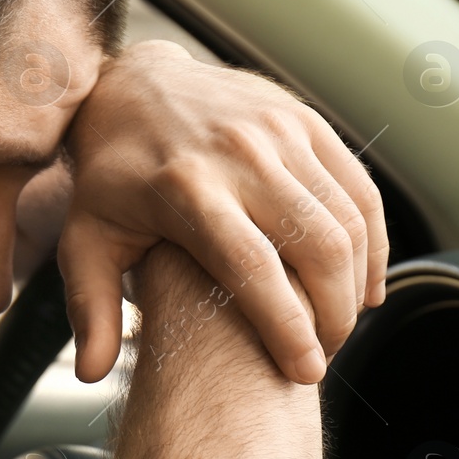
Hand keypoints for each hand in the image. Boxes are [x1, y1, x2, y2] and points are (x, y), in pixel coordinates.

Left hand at [58, 40, 387, 385]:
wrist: (131, 86)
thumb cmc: (109, 178)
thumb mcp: (85, 238)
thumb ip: (89, 307)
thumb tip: (91, 373)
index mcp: (186, 188)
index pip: (253, 268)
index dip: (286, 327)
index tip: (305, 372)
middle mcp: (239, 154)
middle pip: (316, 246)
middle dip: (332, 313)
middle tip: (324, 355)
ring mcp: (279, 131)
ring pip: (348, 219)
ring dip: (356, 282)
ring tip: (338, 326)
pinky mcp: (306, 120)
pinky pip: (360, 189)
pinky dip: (373, 241)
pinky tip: (363, 282)